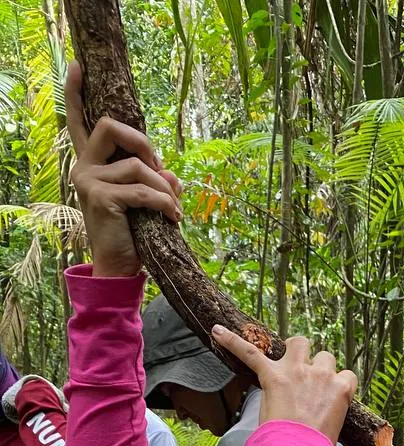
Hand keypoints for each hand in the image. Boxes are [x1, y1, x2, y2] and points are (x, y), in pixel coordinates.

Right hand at [65, 61, 182, 277]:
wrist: (119, 267)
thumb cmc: (132, 232)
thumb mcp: (144, 200)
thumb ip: (154, 180)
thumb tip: (171, 173)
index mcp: (91, 163)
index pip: (78, 122)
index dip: (75, 93)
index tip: (78, 66)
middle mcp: (83, 167)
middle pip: (110, 126)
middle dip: (142, 142)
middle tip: (158, 169)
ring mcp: (89, 182)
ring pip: (137, 166)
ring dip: (164, 188)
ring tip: (174, 209)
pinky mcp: (101, 198)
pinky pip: (144, 191)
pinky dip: (165, 203)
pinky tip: (174, 217)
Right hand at [212, 327, 356, 442]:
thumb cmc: (279, 438)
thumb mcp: (266, 411)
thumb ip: (274, 393)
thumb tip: (282, 390)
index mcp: (273, 377)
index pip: (250, 353)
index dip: (232, 341)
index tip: (218, 330)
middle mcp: (297, 370)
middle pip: (299, 342)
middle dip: (301, 351)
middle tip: (303, 366)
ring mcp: (321, 376)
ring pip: (326, 357)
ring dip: (325, 369)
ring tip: (324, 389)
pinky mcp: (341, 387)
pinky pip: (349, 375)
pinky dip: (345, 384)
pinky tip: (340, 397)